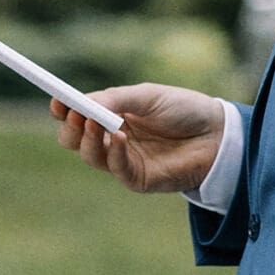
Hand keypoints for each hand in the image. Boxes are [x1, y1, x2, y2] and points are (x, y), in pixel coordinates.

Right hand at [49, 83, 222, 195]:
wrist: (217, 135)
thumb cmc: (184, 110)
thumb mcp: (147, 96)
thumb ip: (116, 99)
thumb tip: (83, 103)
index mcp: (110, 114)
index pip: (76, 114)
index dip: (63, 108)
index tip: (57, 100)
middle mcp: (111, 138)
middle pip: (73, 139)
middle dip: (70, 127)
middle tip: (74, 114)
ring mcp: (122, 160)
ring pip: (89, 155)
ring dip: (88, 139)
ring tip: (95, 122)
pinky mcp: (137, 178)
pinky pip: (115, 169)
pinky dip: (113, 153)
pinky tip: (119, 137)